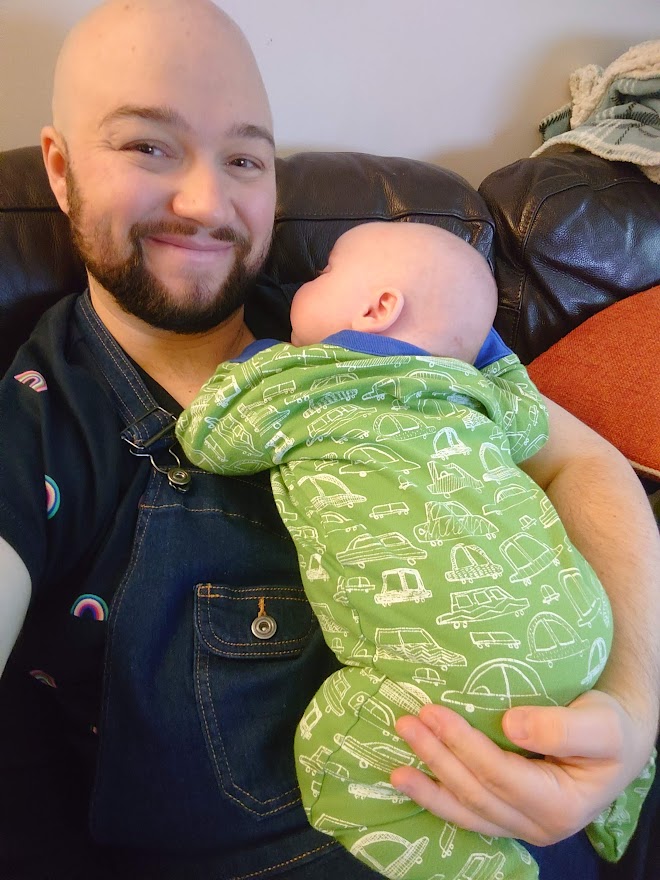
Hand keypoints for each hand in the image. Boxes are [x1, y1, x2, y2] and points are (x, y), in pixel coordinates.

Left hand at [390, 689, 654, 846]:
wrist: (620, 743)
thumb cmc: (611, 727)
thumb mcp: (601, 723)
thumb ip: (561, 728)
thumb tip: (511, 724)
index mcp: (561, 805)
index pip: (500, 775)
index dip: (463, 745)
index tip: (432, 712)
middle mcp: (539, 826)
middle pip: (476, 793)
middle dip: (436, 758)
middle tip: (406, 722)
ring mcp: (522, 827)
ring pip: (467, 812)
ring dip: (429, 786)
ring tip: (395, 767)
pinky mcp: (509, 818)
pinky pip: (469, 813)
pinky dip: (438, 799)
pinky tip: (412, 782)